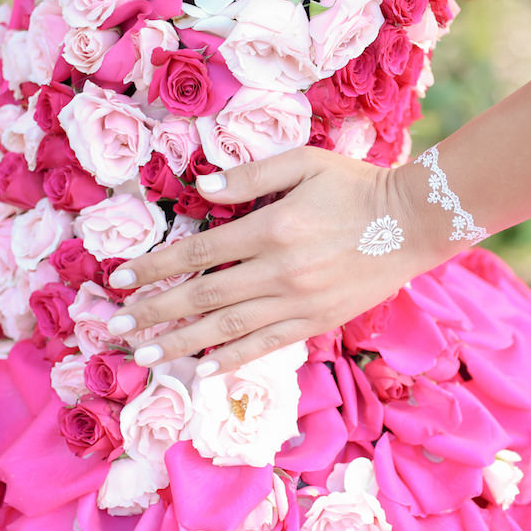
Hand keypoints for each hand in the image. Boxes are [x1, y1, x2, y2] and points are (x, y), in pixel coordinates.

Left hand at [106, 147, 450, 376]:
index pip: (198, 253)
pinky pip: (267, 344)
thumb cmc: (357, 185)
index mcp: (272, 228)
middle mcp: (279, 271)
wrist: (414, 222)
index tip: (120, 279)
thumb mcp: (306, 161)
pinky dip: (233, 358)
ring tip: (145, 354)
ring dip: (182, 342)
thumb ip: (252, 174)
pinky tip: (202, 368)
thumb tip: (202, 186)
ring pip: (228, 328)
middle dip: (155, 311)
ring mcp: (299, 302)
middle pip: (203, 296)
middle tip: (116, 326)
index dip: (155, 266)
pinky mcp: (317, 322)